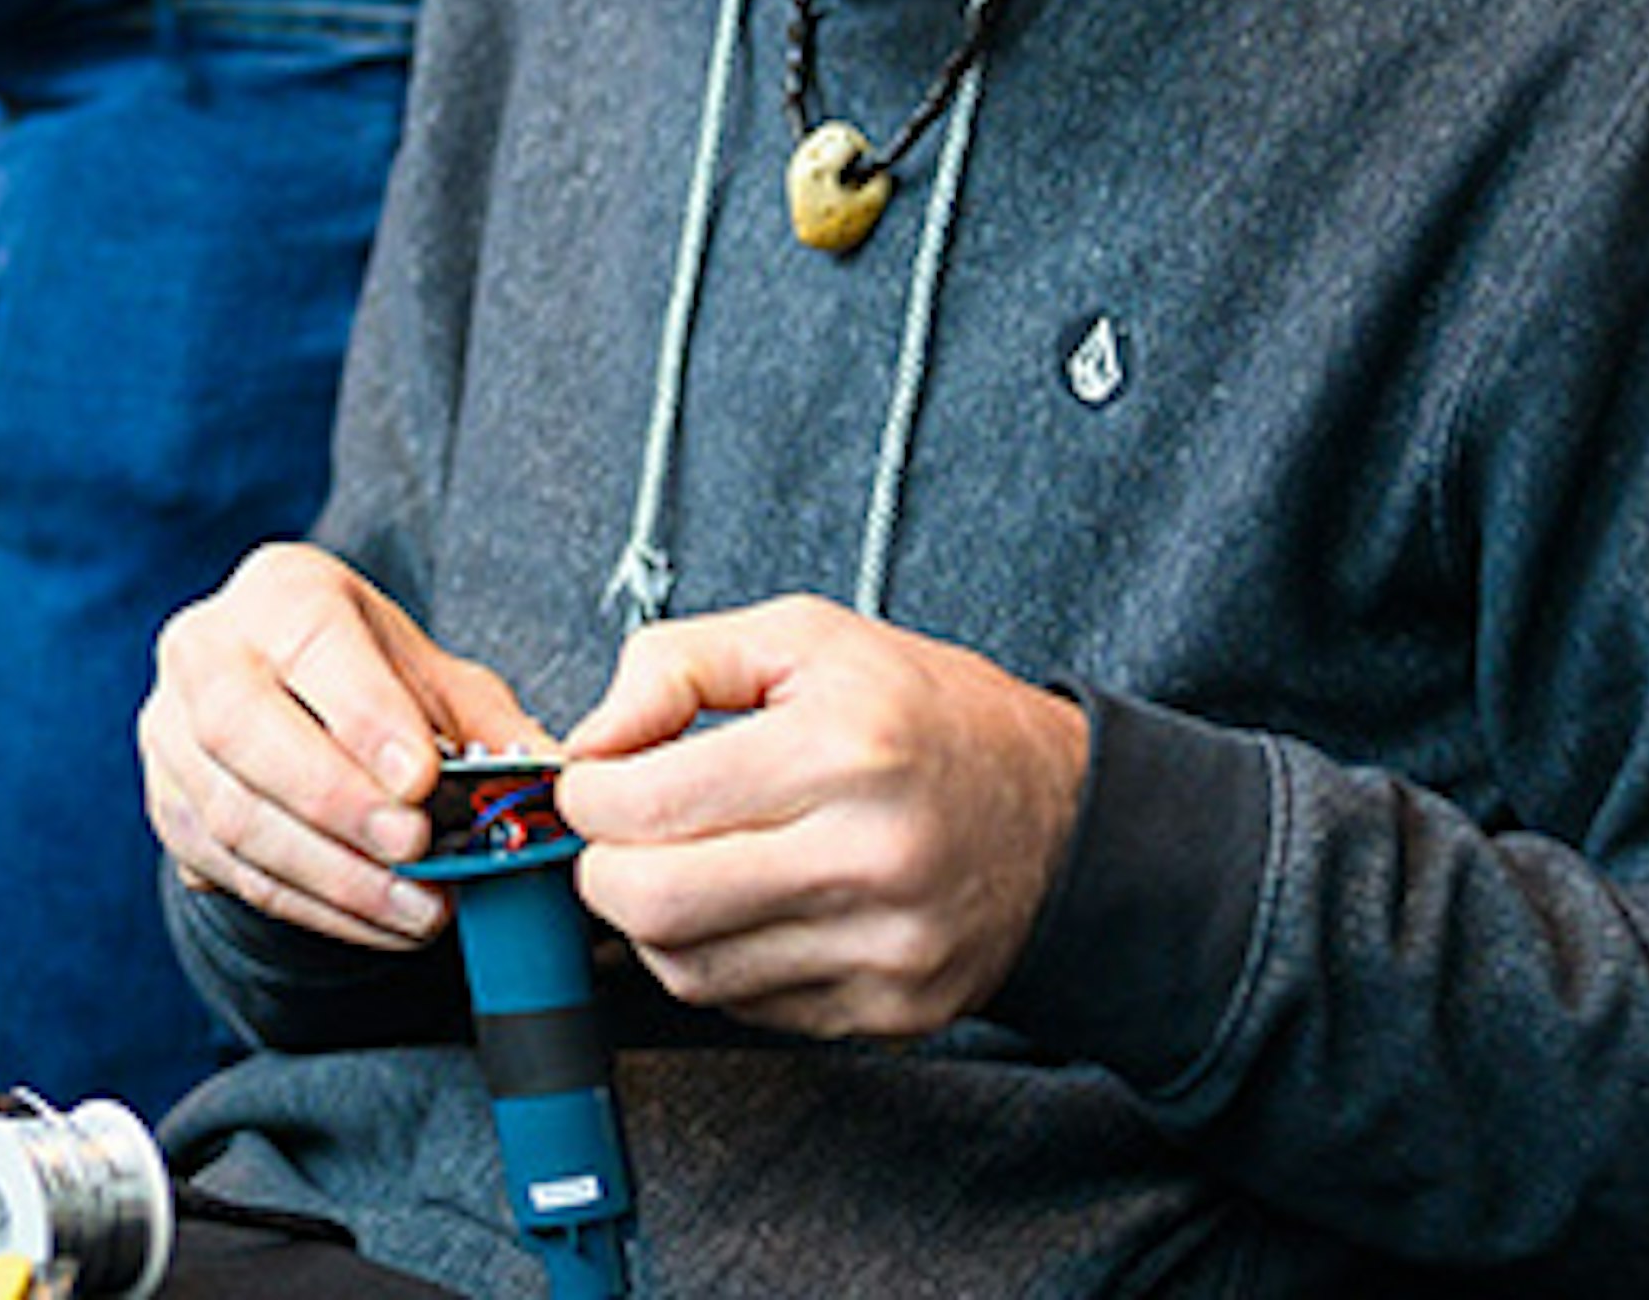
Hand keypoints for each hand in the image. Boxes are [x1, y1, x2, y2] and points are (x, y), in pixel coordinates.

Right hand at [140, 544, 549, 951]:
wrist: (286, 700)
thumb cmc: (372, 682)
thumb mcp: (434, 677)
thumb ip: (492, 725)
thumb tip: (562, 785)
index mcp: (277, 588)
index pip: (309, 638)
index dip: (362, 711)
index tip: (422, 775)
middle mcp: (205, 646)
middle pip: (244, 725)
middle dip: (336, 799)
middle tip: (417, 849)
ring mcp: (169, 728)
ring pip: (234, 810)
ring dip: (334, 872)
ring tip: (419, 907)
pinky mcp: (167, 804)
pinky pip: (230, 868)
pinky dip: (312, 906)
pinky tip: (377, 920)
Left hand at [554, 597, 1089, 1038]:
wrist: (1063, 817)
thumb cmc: (924, 714)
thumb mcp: (801, 635)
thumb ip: (674, 664)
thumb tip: (590, 740)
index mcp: (841, 752)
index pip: (650, 806)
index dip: (586, 795)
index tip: (588, 779)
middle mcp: (867, 861)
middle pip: (657, 904)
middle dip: (600, 868)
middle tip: (613, 833)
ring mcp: (883, 950)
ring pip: (690, 971)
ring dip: (650, 921)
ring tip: (675, 862)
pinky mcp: (891, 1011)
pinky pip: (748, 1006)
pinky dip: (715, 959)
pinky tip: (737, 904)